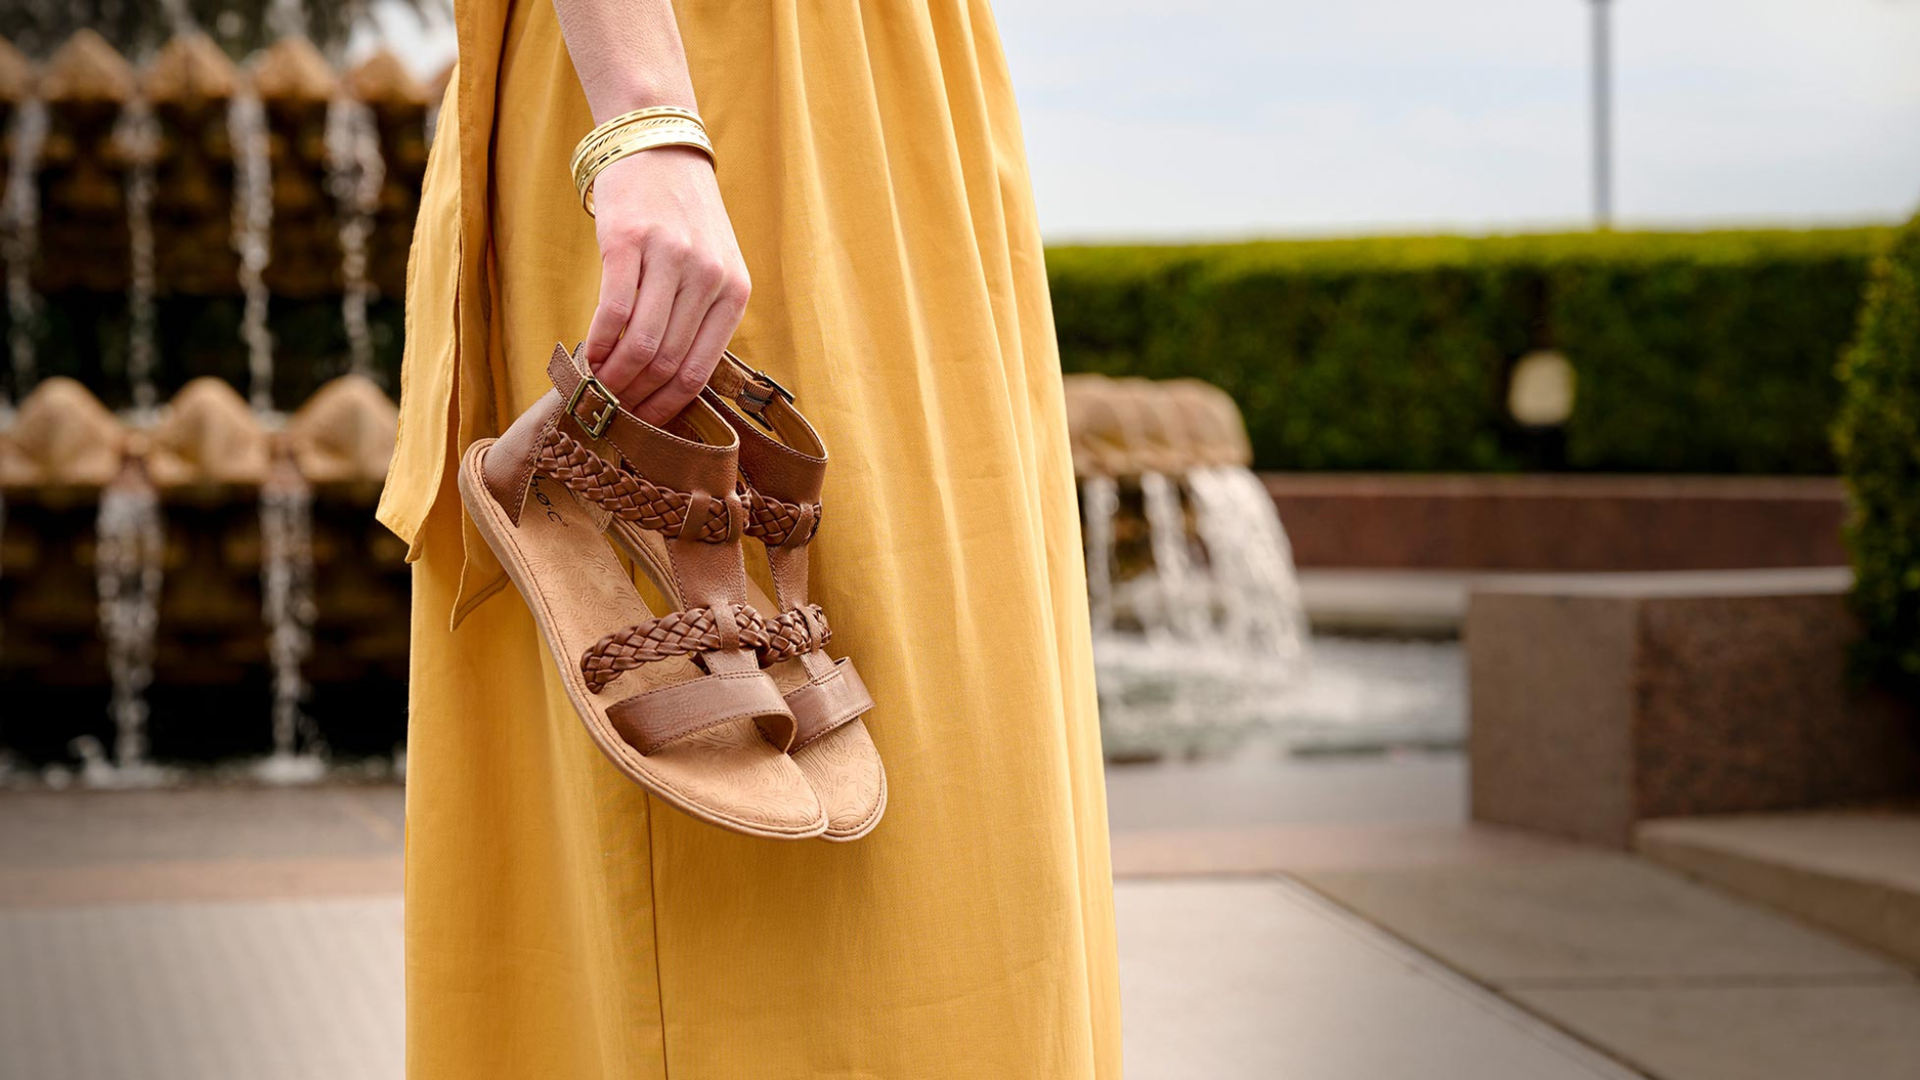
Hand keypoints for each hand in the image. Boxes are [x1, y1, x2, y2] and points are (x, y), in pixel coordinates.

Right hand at [582, 146, 749, 425]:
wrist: (660, 147)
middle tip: (611, 417)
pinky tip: (586, 356)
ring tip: (596, 392)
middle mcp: (708, 277)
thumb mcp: (713, 267)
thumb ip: (699, 318)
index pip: (699, 371)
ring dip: (613, 379)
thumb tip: (665, 386)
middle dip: (635, 400)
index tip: (642, 428)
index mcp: (735, 292)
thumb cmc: (683, 218)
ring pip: (641, 345)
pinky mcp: (629, 241)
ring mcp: (670, 258)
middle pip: (668, 364)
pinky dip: (597, 344)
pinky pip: (613, 311)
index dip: (666, 409)